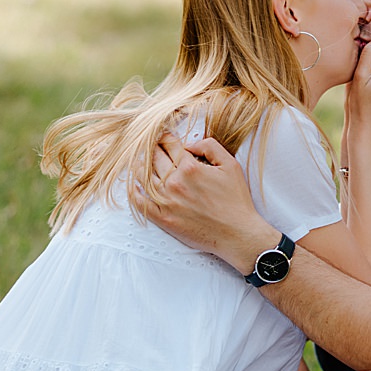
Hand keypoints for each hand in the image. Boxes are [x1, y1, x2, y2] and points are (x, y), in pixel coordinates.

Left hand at [142, 133, 273, 268]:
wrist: (237, 234)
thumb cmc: (236, 200)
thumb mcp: (231, 165)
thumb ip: (210, 146)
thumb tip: (190, 144)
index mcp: (190, 168)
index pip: (169, 145)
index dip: (165, 137)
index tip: (163, 136)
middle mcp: (175, 182)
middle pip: (154, 158)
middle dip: (152, 149)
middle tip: (151, 146)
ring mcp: (166, 201)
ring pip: (142, 176)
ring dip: (139, 166)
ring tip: (139, 162)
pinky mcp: (163, 218)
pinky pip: (140, 202)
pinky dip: (133, 191)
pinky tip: (133, 185)